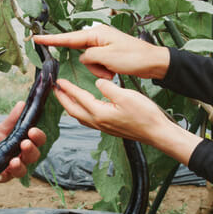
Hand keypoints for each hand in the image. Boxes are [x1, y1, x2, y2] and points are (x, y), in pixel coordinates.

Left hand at [0, 101, 46, 182]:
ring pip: (22, 171)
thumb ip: (12, 119)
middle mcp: (22, 157)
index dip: (38, 137)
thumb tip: (22, 104)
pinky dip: (5, 175)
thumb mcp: (1, 127)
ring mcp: (12, 168)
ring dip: (20, 166)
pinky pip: (5, 178)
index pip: (38, 141)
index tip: (32, 131)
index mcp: (26, 142)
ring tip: (14, 161)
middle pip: (33, 157)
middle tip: (25, 143)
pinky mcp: (0, 176)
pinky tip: (3, 171)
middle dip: (31, 150)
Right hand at [33, 24, 168, 80]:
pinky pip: (97, 64)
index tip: (36, 39)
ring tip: (114, 70)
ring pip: (89, 61)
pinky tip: (116, 70)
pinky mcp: (108, 53)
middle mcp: (98, 36)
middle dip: (92, 65)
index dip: (51, 40)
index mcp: (96, 34)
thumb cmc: (133, 57)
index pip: (68, 37)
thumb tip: (83, 58)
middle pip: (81, 52)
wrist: (153, 62)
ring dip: (99, 69)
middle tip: (109, 68)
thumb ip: (89, 57)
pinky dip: (104, 70)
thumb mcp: (107, 58)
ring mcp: (103, 45)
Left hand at [52, 78, 200, 163]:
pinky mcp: (109, 129)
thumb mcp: (126, 95)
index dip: (68, 88)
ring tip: (66, 97)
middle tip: (55, 89)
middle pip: (73, 110)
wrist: (157, 133)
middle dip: (62, 99)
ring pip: (80, 116)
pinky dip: (81, 112)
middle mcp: (98, 122)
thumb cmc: (145, 115)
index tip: (59, 81)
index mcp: (100, 113)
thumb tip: (97, 83)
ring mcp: (103, 127)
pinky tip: (85, 107)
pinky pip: (88, 120)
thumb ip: (108, 87)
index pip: (78, 98)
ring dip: (70, 106)